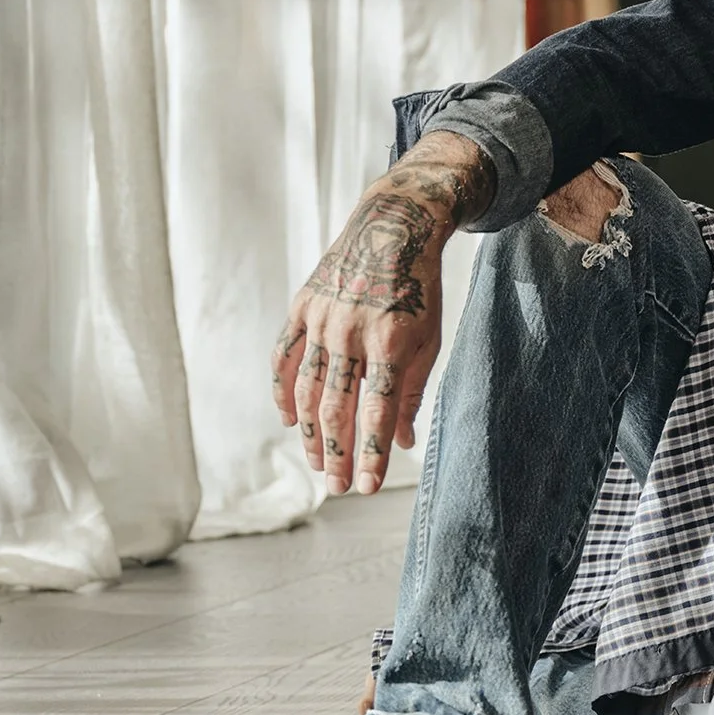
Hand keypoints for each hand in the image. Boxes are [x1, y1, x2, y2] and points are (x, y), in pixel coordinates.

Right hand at [272, 132, 493, 494]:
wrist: (394, 227)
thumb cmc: (419, 290)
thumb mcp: (429, 339)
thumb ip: (412, 391)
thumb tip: (401, 443)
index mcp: (390, 341)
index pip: (376, 411)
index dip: (369, 454)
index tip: (365, 487)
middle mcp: (351, 331)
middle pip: (336, 407)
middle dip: (336, 453)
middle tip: (336, 486)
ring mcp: (321, 318)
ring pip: (307, 389)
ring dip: (311, 432)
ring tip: (318, 463)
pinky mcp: (302, 307)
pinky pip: (284, 357)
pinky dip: (283, 392)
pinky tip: (290, 420)